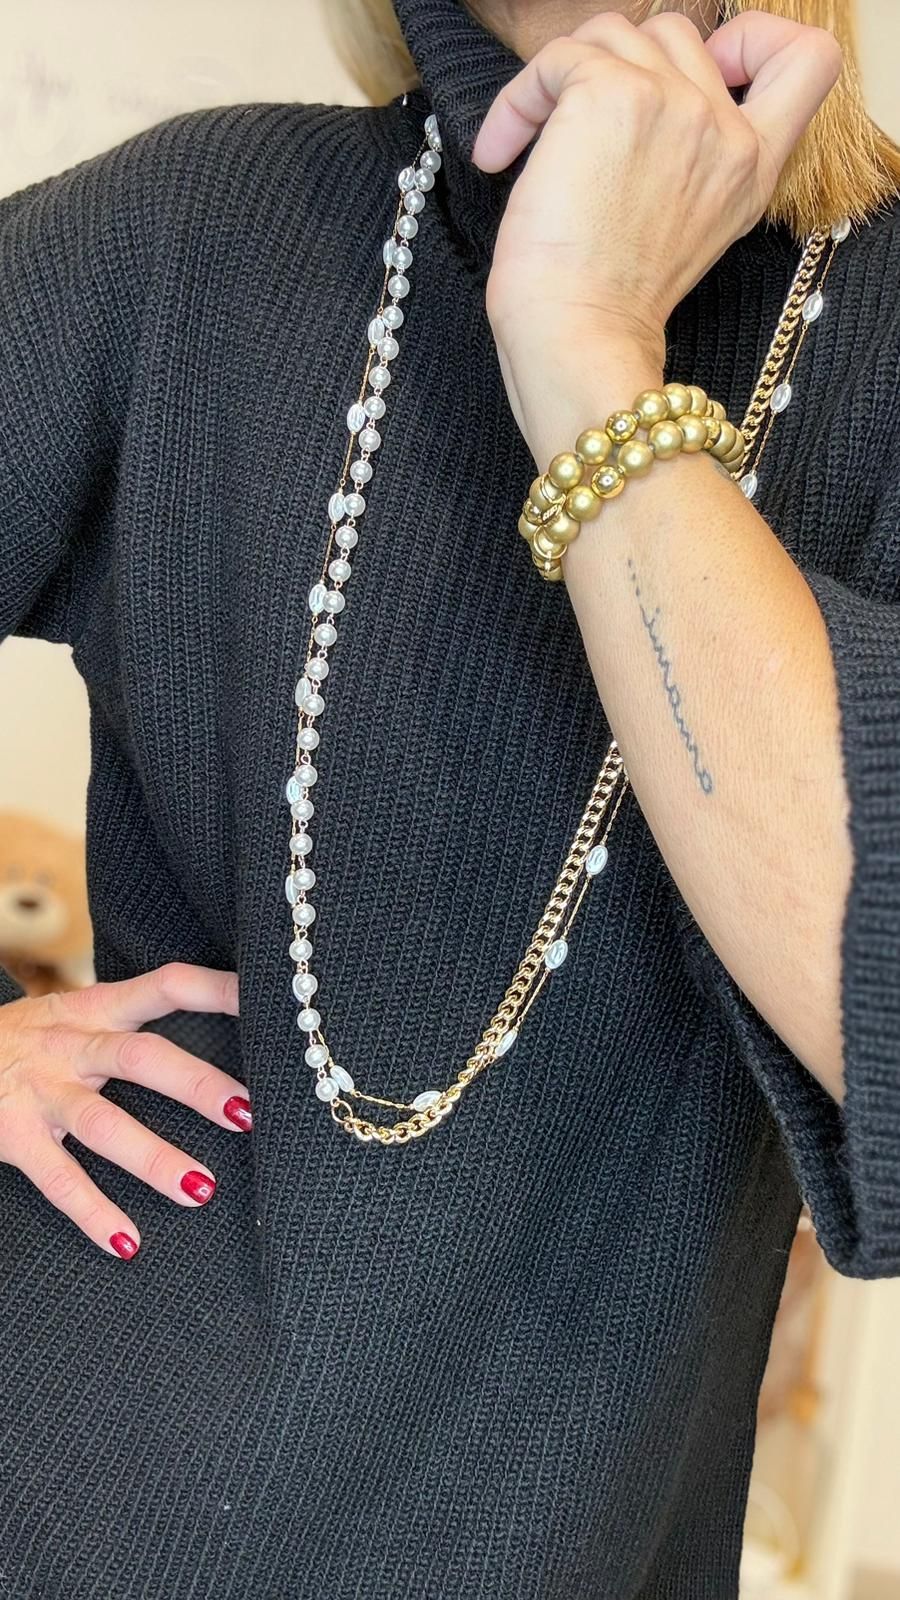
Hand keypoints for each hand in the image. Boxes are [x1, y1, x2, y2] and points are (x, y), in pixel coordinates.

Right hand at [0, 962, 249, 1258]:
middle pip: (140, 1057)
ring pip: (102, 1124)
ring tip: (202, 1190)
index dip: (215, 991)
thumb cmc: (22, 1042)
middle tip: (248, 1112)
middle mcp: (70, 1045)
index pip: (163, 987)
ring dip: (153, 1158)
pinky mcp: (12, 1136)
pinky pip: (57, 1178)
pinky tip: (128, 1242)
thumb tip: (218, 1038)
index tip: (269, 1001)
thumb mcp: (70, 1017)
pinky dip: (92, 1212)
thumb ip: (127, 1024)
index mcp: (94, 1010)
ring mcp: (40, 1091)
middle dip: (194, 1084)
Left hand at [471, 9, 841, 446]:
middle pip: (679, 32)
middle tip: (579, 130)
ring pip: (612, 33)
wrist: (579, 337)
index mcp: (752, 168)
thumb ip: (696, 163)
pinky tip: (499, 154)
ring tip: (530, 147)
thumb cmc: (610, 305)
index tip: (703, 75)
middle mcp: (724, 129)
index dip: (754, 42)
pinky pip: (554, 59)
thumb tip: (646, 105)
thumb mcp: (690, 232)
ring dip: (559, 84)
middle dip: (619, 68)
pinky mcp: (610, 93)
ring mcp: (673, 104)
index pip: (809, 60)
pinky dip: (516, 102)